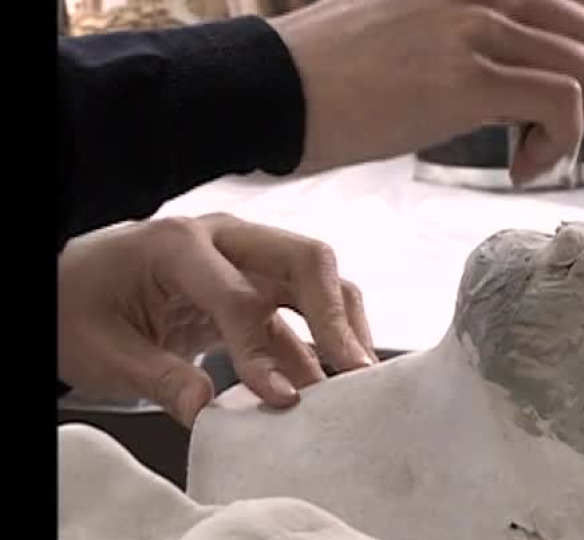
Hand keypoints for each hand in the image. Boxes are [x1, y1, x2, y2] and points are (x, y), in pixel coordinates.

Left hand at [58, 214, 376, 426]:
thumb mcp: (101, 349)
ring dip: (342, 327)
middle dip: (336, 316)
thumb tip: (205, 410)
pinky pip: (300, 311)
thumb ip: (157, 377)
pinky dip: (320, 344)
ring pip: (317, 280)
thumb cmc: (80, 306)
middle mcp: (226, 240)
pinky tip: (327, 383)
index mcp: (179, 245)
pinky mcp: (255, 286)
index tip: (282, 399)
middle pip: (305, 260)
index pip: (239, 297)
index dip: (263, 352)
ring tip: (357, 380)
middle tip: (354, 371)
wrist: (73, 285)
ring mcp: (247, 259)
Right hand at [270, 0, 583, 183]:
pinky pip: (560, 105)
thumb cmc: (330, 72)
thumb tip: (513, 69)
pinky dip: (556, 146)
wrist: (271, 91)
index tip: (545, 103)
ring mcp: (477, 28)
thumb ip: (469, 34)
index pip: (578, 3)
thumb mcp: (412, 28)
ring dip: (573, 126)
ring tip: (528, 155)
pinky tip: (518, 169)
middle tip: (544, 135)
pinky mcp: (466, 78)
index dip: (580, 60)